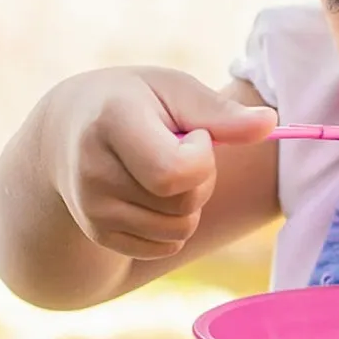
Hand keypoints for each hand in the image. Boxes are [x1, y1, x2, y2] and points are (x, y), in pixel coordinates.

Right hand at [47, 67, 276, 258]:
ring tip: (162, 169)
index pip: (174, 173)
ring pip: (179, 230)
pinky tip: (151, 194)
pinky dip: (173, 225)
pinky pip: (165, 247)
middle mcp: (92, 171)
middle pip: (183, 203)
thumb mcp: (175, 91)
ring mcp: (91, 209)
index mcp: (112, 122)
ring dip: (189, 203)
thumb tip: (270, 124)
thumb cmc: (138, 102)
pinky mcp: (97, 234)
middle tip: (180, 149)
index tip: (194, 133)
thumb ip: (222, 112)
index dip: (202, 155)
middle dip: (202, 179)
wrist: (68, 130)